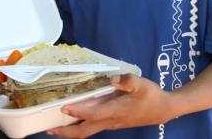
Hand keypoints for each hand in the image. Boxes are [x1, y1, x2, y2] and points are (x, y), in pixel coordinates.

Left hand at [48, 75, 174, 137]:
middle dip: (65, 132)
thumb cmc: (151, 96)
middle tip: (49, 128)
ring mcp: (109, 123)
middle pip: (83, 132)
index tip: (63, 107)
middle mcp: (109, 120)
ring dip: (70, 130)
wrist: (163, 110)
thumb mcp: (141, 84)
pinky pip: (91, 127)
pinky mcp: (111, 122)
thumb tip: (112, 78)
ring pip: (86, 131)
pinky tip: (73, 118)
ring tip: (54, 126)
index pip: (92, 114)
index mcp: (114, 111)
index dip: (77, 112)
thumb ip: (127, 80)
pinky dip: (79, 125)